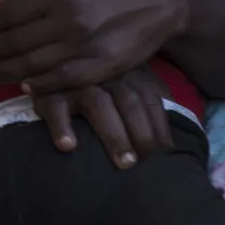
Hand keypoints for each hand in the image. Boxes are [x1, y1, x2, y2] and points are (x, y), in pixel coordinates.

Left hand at [0, 0, 188, 93]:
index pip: (9, 13)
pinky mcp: (102, 66)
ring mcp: (86, 44)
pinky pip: (61, 80)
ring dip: (9, 72)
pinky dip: (39, 84)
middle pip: (16, 42)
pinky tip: (27, 84)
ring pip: (34, 64)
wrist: (159, 6)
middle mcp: (70, 17)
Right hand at [31, 65, 173, 167]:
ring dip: (114, 135)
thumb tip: (175, 133)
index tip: (169, 156)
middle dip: (142, 134)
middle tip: (150, 165)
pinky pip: (56, 108)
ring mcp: (77, 81)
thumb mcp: (129, 83)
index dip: (161, 128)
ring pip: (99, 104)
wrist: (51, 59)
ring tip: (124, 164)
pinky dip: (62, 126)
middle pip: (130, 102)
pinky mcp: (48, 91)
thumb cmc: (100, 84)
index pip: (151, 100)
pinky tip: (68, 146)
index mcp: (129, 72)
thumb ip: (150, 100)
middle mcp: (106, 73)